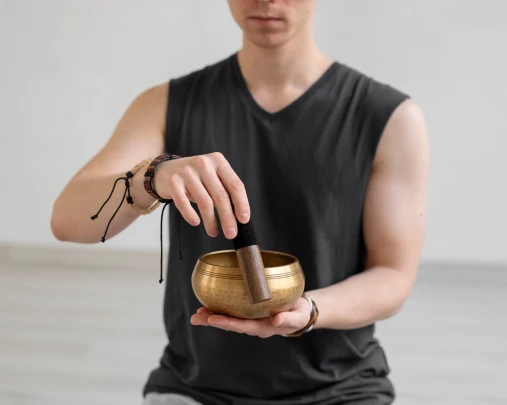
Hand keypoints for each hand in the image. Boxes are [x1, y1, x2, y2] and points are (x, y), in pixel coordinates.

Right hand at [153, 152, 249, 238]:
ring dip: (211, 221)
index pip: (235, 185)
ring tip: (214, 232)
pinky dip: (190, 215)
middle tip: (231, 234)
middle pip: (221, 196)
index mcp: (218, 161)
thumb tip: (238, 217)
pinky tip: (196, 222)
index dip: (242, 204)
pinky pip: (183, 203)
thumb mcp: (213, 177)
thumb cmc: (195, 178)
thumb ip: (225, 190)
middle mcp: (204, 163)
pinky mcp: (173, 181)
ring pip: (204, 202)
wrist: (165, 170)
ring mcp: (187, 172)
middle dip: (227, 218)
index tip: (244, 220)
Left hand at [190, 297, 311, 337]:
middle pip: (230, 324)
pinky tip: (210, 304)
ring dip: (212, 315)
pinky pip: (233, 311)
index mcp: (263, 327)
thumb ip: (288, 319)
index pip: (242, 326)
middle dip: (212, 320)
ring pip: (229, 318)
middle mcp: (253, 325)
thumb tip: (277, 320)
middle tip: (196, 317)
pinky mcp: (249, 311)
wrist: (300, 311)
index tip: (212, 319)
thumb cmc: (299, 314)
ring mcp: (250, 318)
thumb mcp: (298, 317)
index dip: (226, 323)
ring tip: (198, 312)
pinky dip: (220, 308)